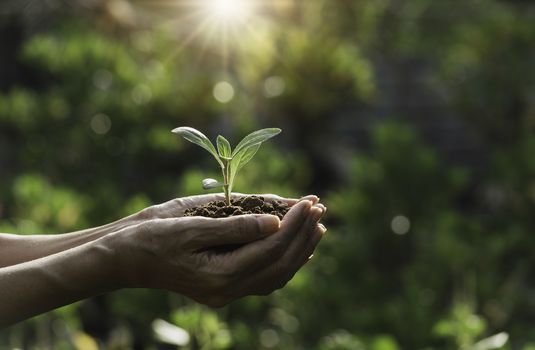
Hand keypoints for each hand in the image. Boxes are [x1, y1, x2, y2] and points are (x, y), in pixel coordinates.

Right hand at [111, 197, 325, 306]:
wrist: (126, 258)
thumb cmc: (153, 238)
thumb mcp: (191, 227)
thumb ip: (235, 227)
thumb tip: (276, 222)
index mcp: (219, 277)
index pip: (271, 250)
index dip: (294, 224)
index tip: (308, 201)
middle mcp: (227, 290)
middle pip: (280, 265)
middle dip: (303, 235)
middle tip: (319, 207)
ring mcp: (226, 292)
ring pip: (276, 275)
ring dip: (299, 249)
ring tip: (317, 224)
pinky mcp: (224, 286)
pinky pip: (264, 277)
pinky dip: (284, 260)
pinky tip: (296, 245)